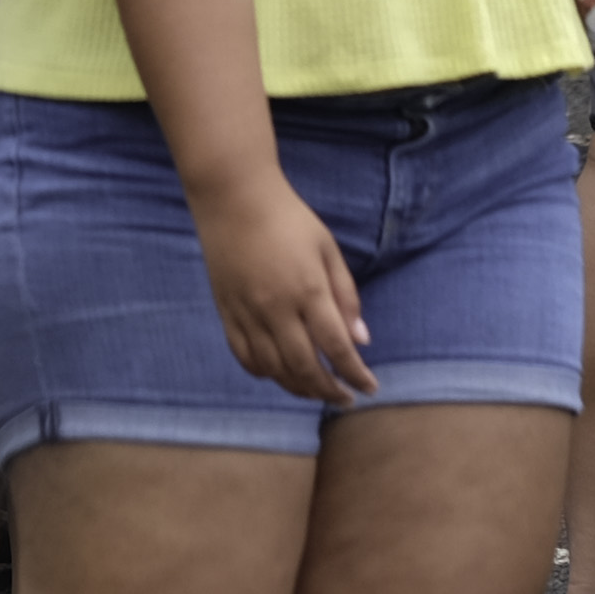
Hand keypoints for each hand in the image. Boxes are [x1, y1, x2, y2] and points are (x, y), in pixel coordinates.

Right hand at [192, 171, 373, 403]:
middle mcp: (276, 307)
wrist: (232, 196)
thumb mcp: (328, 250)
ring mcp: (246, 310)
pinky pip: (243, 354)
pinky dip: (263, 372)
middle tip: (345, 397)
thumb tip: (360, 340)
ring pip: (273, 368)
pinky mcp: (225, 309)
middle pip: (305, 366)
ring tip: (316, 390)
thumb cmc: (288, 218)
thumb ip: (346, 296)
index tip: (369, 387)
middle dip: (329, 390)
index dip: (356, 375)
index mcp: (308, 290)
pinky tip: (279, 373)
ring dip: (298, 387)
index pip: (337, 348)